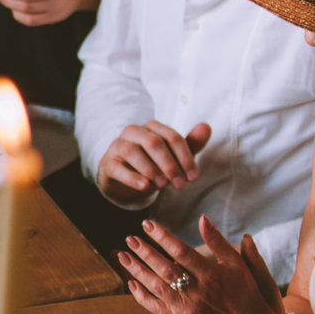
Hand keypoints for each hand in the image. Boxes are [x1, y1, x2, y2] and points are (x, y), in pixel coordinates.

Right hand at [95, 119, 210, 204]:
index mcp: (152, 128)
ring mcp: (118, 146)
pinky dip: (132, 177)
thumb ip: (191, 143)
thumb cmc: (152, 164)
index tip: (193, 177)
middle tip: (180, 184)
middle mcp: (134, 133)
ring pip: (133, 152)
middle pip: (153, 142)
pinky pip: (117, 167)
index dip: (185, 157)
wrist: (123, 179)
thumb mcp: (173, 156)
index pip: (172, 137)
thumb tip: (206, 127)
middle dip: (169, 164)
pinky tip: (145, 187)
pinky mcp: (108, 163)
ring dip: (151, 169)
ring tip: (163, 185)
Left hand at [118, 217, 273, 313]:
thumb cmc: (244, 293)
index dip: (162, 236)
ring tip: (123, 256)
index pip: (181, 251)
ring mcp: (186, 308)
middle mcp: (196, 292)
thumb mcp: (236, 264)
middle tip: (130, 238)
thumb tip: (202, 218)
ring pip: (155, 287)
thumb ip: (217, 241)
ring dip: (137, 270)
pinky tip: (131, 283)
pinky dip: (141, 295)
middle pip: (164, 268)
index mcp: (211, 275)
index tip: (148, 224)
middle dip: (144, 252)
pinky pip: (155, 307)